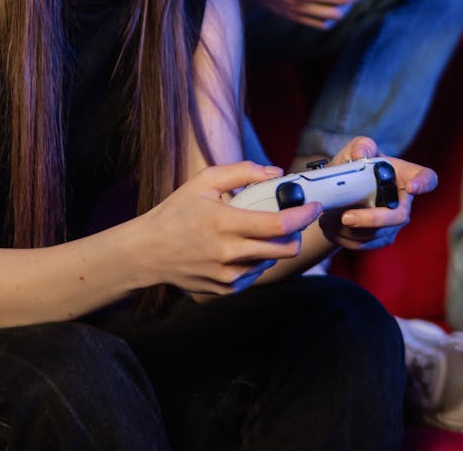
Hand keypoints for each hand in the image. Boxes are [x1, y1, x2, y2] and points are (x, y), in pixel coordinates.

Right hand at [143, 162, 322, 295]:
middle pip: (285, 249)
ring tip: (251, 232)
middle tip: (290, 219)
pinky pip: (254, 275)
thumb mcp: (204, 181)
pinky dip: (255, 260)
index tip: (312, 206)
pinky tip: (237, 248)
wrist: (149, 251)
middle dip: (295, 233)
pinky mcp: (226, 290)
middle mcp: (229, 253)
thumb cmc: (177, 212)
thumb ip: (242, 171)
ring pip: (271, 262)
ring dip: (272, 246)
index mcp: (224, 223)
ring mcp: (228, 276)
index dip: (302, 215)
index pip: (277, 224)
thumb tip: (275, 172)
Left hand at [318, 136, 437, 250]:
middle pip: (399, 216)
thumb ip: (360, 146)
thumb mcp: (354, 150)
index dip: (424, 183)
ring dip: (349, 230)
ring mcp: (393, 223)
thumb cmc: (354, 166)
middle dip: (372, 219)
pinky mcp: (380, 237)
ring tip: (326, 218)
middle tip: (345, 217)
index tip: (411, 187)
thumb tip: (358, 155)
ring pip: (377, 234)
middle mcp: (403, 201)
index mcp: (403, 175)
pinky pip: (364, 243)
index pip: (427, 178)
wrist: (339, 191)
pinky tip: (328, 226)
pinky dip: (343, 238)